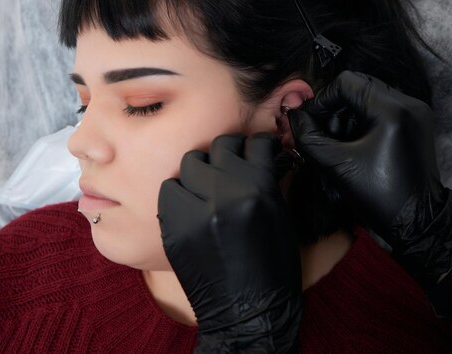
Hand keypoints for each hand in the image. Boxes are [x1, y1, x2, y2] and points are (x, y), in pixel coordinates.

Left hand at [158, 133, 300, 352]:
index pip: (255, 143)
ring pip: (191, 163)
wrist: (250, 308)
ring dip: (201, 172)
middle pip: (220, 146)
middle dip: (228, 153)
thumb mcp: (280, 214)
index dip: (256, 145)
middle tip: (230, 167)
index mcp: (261, 186)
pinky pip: (170, 190)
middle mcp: (227, 192)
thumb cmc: (274, 262)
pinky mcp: (174, 225)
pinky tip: (191, 206)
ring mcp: (197, 208)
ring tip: (208, 188)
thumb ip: (265, 179)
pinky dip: (180, 194)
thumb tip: (257, 154)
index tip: (255, 149)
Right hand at [288, 70, 451, 285]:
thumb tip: (294, 117)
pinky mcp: (416, 125)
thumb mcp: (338, 166)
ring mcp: (415, 113)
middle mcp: (408, 103)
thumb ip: (310, 137)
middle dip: (334, 110)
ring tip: (338, 145)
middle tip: (323, 136)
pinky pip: (382, 112)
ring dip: (347, 118)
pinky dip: (363, 124)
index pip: (346, 83)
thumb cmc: (380, 196)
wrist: (418, 223)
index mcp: (392, 110)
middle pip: (358, 88)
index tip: (310, 122)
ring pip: (369, 99)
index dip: (322, 100)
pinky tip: (354, 147)